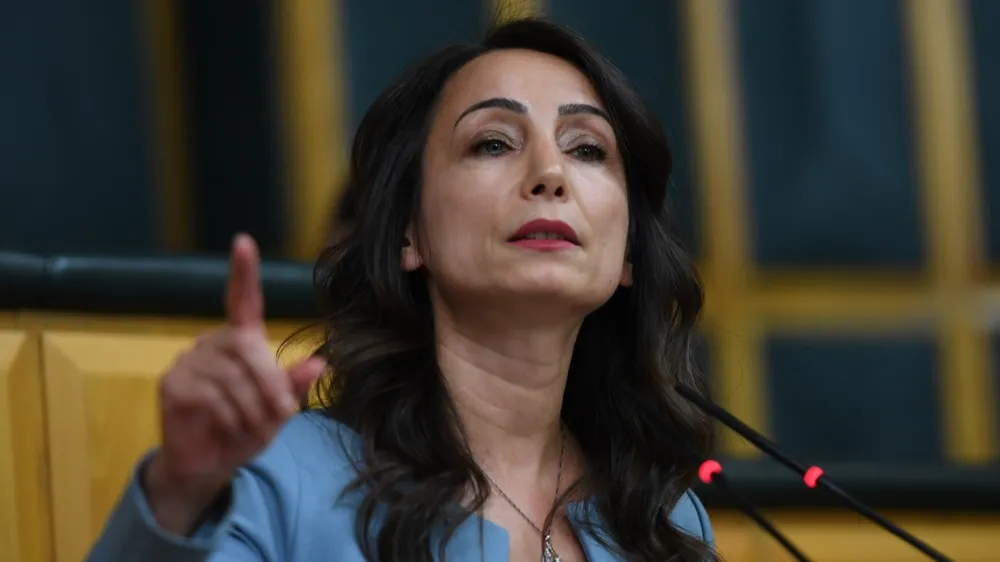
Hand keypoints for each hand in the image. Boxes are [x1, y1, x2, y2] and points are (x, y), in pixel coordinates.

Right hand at [144, 234, 325, 532]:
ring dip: (251, 408)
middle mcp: (212, 343)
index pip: (242, 300)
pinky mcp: (173, 385)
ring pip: (232, 377)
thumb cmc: (244, 430)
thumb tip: (320, 363)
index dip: (243, 272)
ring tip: (251, 427)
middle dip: (269, 384)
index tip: (243, 241)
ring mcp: (188, 361)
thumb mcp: (277, 411)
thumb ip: (293, 386)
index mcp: (240, 341)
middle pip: (248, 348)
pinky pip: (211, 396)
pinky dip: (229, 417)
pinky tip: (226, 428)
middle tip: (280, 413)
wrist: (207, 465)